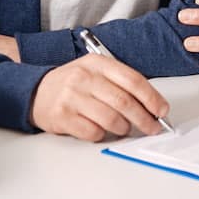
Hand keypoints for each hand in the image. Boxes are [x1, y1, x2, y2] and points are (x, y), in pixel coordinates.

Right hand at [30, 54, 170, 141]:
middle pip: (124, 102)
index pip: (133, 80)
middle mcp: (85, 77)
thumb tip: (151, 104)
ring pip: (111, 119)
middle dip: (144, 119)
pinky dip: (103, 135)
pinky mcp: (62, 117)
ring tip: (125, 129)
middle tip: (153, 128)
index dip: (152, 98)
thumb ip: (121, 83)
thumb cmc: (74, 83)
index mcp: (98, 63)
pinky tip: (103, 131)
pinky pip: (93, 131)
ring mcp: (72, 97)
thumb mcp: (97, 72)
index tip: (162, 111)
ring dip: (124, 128)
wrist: (36, 91)